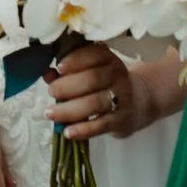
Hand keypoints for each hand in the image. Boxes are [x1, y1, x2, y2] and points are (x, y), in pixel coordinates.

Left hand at [46, 44, 175, 141]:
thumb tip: (47, 74)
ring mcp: (121, 99)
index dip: (75, 60)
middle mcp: (117, 76)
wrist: (139, 101)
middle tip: (51, 91)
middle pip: (92, 79)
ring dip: (69, 109)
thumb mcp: (91, 71)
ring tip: (50, 113)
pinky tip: (67, 132)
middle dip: (67, 86)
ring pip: (94, 103)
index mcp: (108, 59)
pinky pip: (100, 125)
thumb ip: (67, 72)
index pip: (94, 55)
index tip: (58, 67)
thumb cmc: (105, 83)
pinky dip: (82, 130)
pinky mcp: (121, 120)